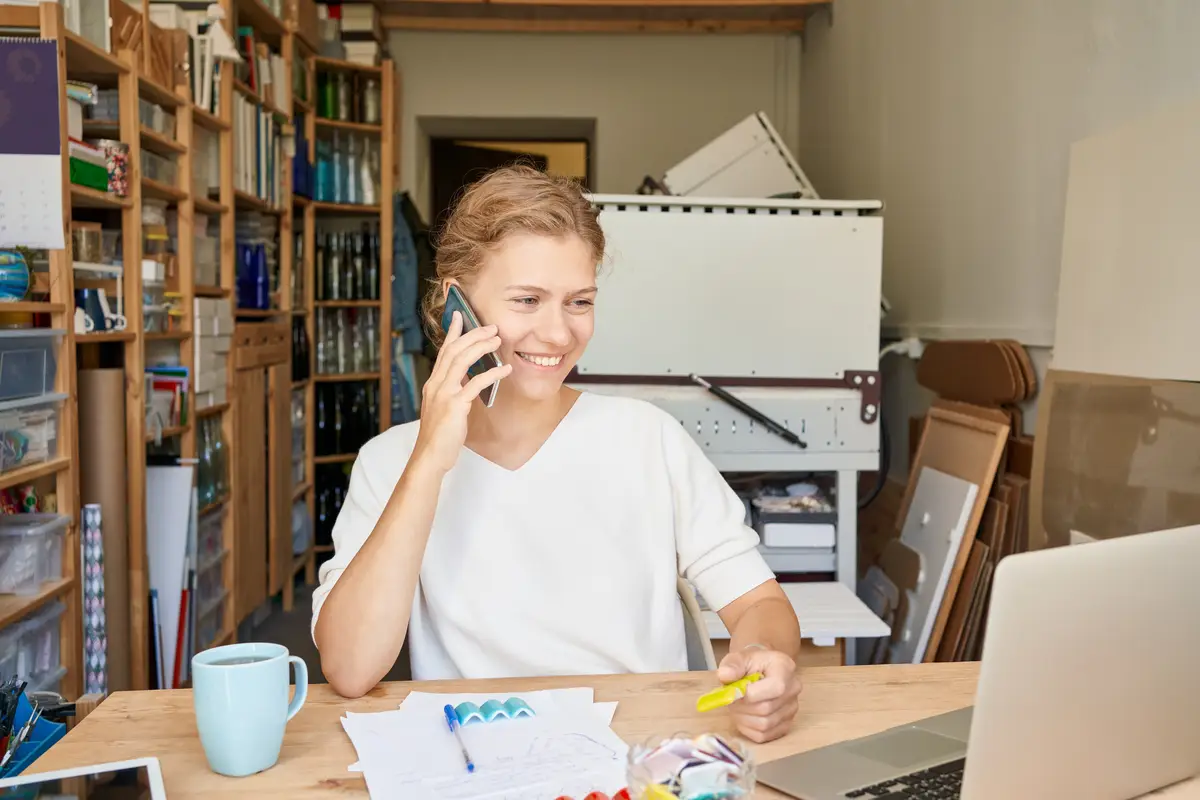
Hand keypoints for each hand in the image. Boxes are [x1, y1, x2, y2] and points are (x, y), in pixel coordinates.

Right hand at [412, 311, 511, 472]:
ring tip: (497, 340)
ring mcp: (444, 394)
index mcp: (433, 384)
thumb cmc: (439, 436)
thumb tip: (467, 380)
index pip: (443, 351)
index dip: (452, 332)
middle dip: (473, 335)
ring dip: (481, 347)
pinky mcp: (455, 406)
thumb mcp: (444, 408)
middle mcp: (436, 384)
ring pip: (462, 360)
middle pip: (454, 350)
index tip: (460, 315)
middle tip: (491, 327)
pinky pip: (475, 383)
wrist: (430, 456)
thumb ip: (452, 392)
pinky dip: (492, 373)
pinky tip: (505, 369)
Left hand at [717, 645, 801, 742]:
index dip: (750, 694)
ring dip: (743, 718)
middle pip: (766, 709)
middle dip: (742, 706)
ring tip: (738, 706)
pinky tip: (744, 715)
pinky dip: (748, 728)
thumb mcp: (739, 657)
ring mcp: (791, 709)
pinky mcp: (785, 725)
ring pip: (764, 725)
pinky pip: (763, 735)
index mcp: (785, 668)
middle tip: (731, 699)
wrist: (760, 670)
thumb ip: (732, 665)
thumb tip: (725, 675)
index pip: (775, 688)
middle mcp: (793, 689)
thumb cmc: (751, 664)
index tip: (734, 690)